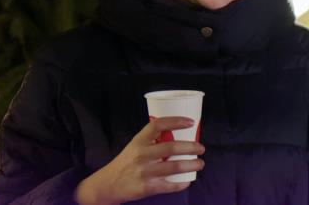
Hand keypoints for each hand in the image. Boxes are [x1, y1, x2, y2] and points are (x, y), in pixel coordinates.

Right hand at [74, 116, 204, 204]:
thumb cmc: (127, 162)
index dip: (176, 121)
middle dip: (190, 147)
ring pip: (173, 167)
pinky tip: (187, 181)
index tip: (190, 122)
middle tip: (201, 148)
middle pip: (171, 147)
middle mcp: (141, 154)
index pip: (158, 124)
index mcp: (139, 140)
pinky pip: (169, 185)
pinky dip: (181, 183)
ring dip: (191, 165)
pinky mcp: (146, 188)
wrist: (107, 184)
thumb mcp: (135, 146)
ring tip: (200, 163)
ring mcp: (144, 172)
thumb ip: (152, 140)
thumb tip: (179, 134)